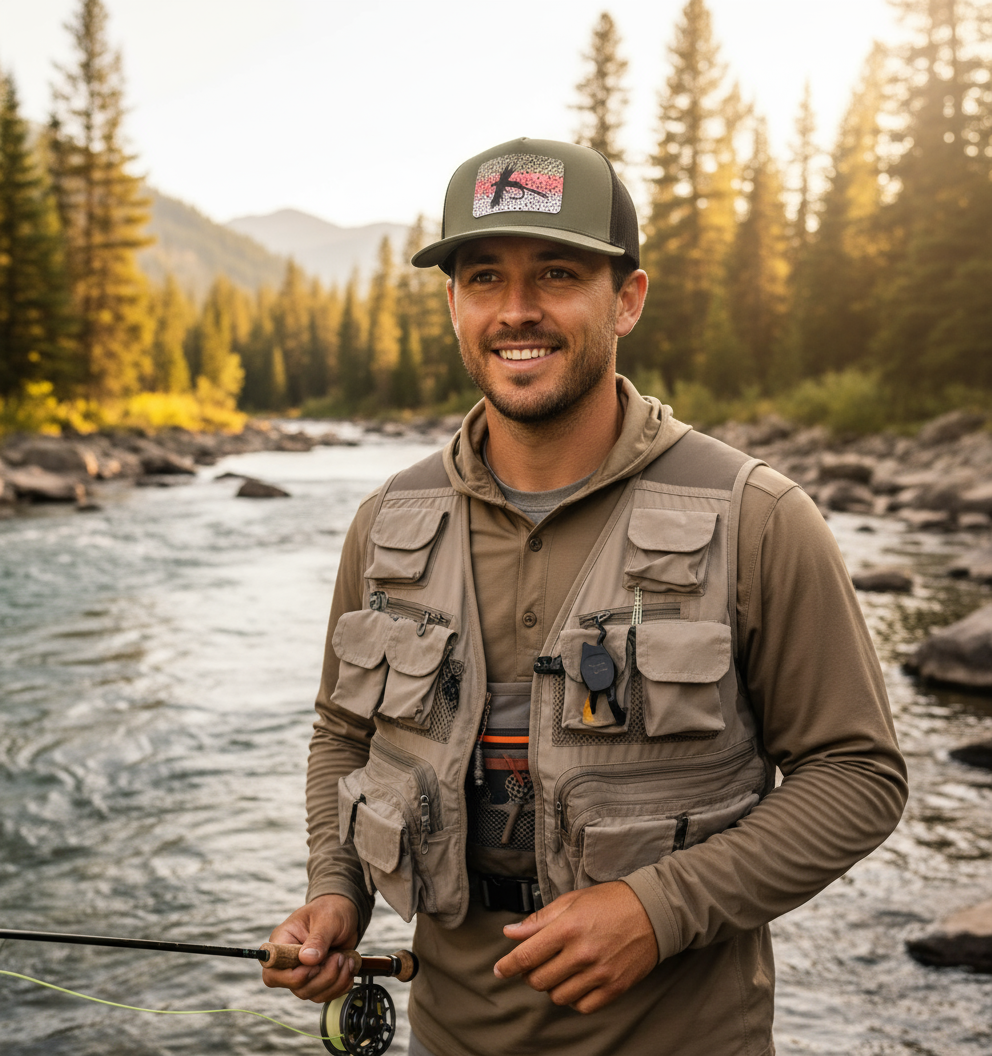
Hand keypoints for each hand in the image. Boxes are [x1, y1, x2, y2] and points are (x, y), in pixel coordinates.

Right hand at [261, 893, 359, 1002]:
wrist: (345, 913)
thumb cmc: (331, 910)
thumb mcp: (327, 919)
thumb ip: (318, 939)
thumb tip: (306, 960)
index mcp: (282, 942)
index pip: (272, 971)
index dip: (291, 976)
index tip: (314, 964)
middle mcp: (289, 961)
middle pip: (296, 987)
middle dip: (323, 977)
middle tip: (339, 957)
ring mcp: (303, 973)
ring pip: (312, 994)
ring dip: (335, 981)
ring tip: (346, 959)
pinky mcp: (318, 979)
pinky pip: (325, 995)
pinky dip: (341, 985)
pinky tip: (349, 966)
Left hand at [493, 881, 658, 1013]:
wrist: (653, 912)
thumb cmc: (610, 902)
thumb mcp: (572, 901)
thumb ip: (540, 920)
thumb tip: (511, 933)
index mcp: (568, 928)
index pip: (526, 956)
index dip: (507, 966)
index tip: (499, 970)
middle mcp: (582, 953)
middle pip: (538, 980)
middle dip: (529, 974)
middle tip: (535, 964)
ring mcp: (599, 973)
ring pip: (558, 996)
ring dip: (551, 986)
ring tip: (558, 971)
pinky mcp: (615, 988)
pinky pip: (582, 1006)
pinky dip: (573, 998)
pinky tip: (575, 983)